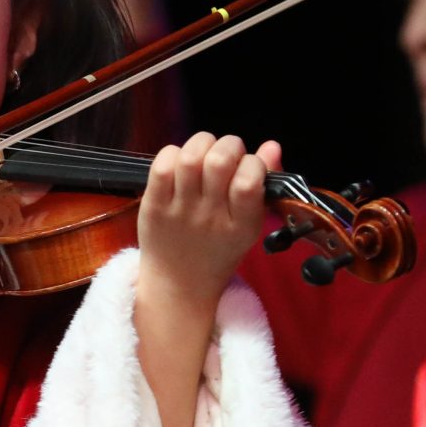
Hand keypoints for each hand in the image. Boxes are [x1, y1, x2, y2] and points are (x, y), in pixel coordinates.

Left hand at [137, 133, 279, 301]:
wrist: (179, 283)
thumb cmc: (218, 249)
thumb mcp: (250, 224)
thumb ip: (263, 185)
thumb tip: (271, 146)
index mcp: (241, 225)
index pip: (249, 181)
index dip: (252, 162)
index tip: (248, 166)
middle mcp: (210, 217)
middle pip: (219, 161)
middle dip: (228, 145)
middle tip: (226, 154)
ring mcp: (180, 212)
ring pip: (189, 158)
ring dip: (200, 143)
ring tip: (204, 152)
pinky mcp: (154, 207)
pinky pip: (161, 167)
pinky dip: (173, 153)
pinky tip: (180, 161)